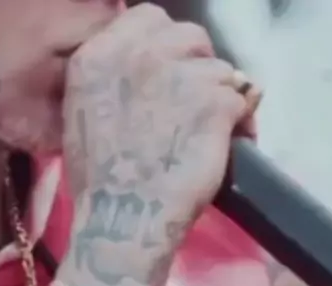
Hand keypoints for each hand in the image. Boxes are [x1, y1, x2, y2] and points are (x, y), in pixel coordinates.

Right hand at [61, 4, 259, 285]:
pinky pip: (244, 100)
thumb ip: (116, 80)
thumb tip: (155, 70)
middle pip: (192, 38)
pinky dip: (244, 122)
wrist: (125, 220)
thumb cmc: (101, 182)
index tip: (177, 72)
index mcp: (101, 55)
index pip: (151, 19)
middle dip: (200, 68)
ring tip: (217, 132)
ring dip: (223, 99)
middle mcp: (141, 56)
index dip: (171, 46)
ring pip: (223, 71)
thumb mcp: (87, 115)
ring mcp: (180, 78)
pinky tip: (234, 142)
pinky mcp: (214, 105)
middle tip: (200, 103)